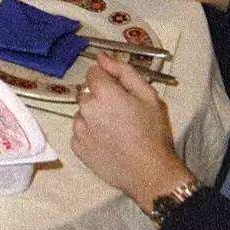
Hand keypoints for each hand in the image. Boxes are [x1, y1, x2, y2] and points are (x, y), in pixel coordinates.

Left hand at [71, 53, 191, 210]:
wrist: (151, 172)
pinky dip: (90, 133)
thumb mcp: (148, 96)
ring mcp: (79, 128)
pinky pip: (80, 131)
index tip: (119, 91)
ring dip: (94, 116)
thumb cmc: (153, 134)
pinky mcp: (76, 145)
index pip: (93, 73)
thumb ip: (124, 72)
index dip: (107, 80)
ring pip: (82, 112)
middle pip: (87, 92)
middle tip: (121, 113)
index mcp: (103, 93)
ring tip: (115, 130)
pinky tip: (108, 141)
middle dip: (100, 98)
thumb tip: (102, 57)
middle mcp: (85, 108)